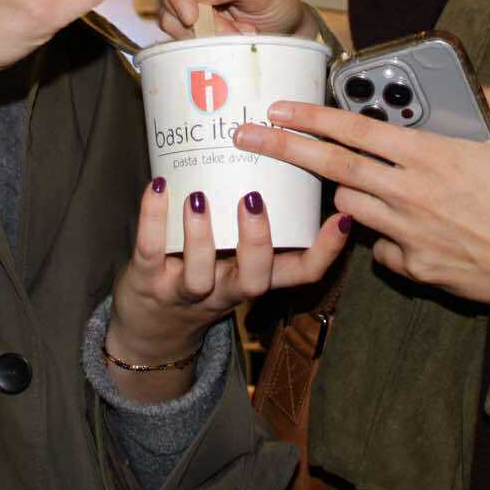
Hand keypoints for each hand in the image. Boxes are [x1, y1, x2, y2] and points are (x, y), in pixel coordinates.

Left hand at [105, 179, 348, 402]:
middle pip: (254, 280)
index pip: (300, 274)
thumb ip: (250, 222)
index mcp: (253, 278)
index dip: (324, 253)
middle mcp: (225, 289)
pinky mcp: (147, 281)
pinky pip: (149, 251)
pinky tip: (158, 186)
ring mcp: (184, 289)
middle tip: (253, 201)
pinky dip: (153, 217)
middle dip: (257, 242)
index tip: (342, 219)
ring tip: (199, 198)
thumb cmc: (199, 278)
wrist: (150, 332)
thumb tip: (273, 157)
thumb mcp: (232, 259)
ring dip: (200, 235)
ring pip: (199, 273)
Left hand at [233, 87, 489, 310]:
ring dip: (341, 190)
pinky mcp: (415, 267)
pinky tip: (398, 225)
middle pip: (332, 168)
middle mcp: (412, 194)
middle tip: (245, 137)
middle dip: (282, 150)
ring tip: (347, 181)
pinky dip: (380, 233)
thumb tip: (486, 88)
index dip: (311, 117)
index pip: (356, 131)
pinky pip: (379, 246)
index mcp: (433, 157)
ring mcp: (409, 233)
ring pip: (349, 206)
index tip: (278, 108)